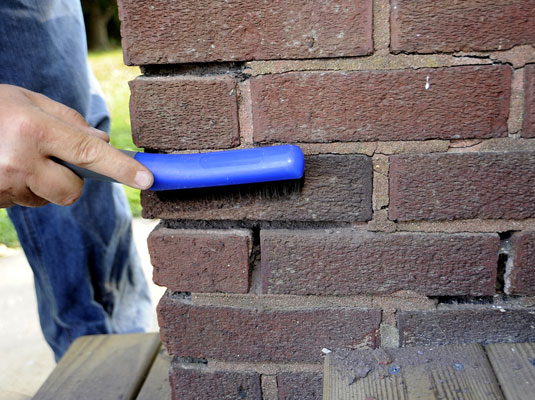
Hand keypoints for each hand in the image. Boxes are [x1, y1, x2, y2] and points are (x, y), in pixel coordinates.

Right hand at [0, 84, 152, 207]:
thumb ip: (69, 121)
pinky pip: (26, 202)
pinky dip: (24, 188)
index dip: (121, 167)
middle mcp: (18, 160)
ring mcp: (2, 184)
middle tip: (53, 159)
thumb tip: (101, 141)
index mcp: (32, 129)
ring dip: (43, 184)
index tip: (147, 179)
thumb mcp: (28, 100)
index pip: (88, 152)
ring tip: (17, 157)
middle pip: (71, 192)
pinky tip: (5, 168)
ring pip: (48, 199)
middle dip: (71, 181)